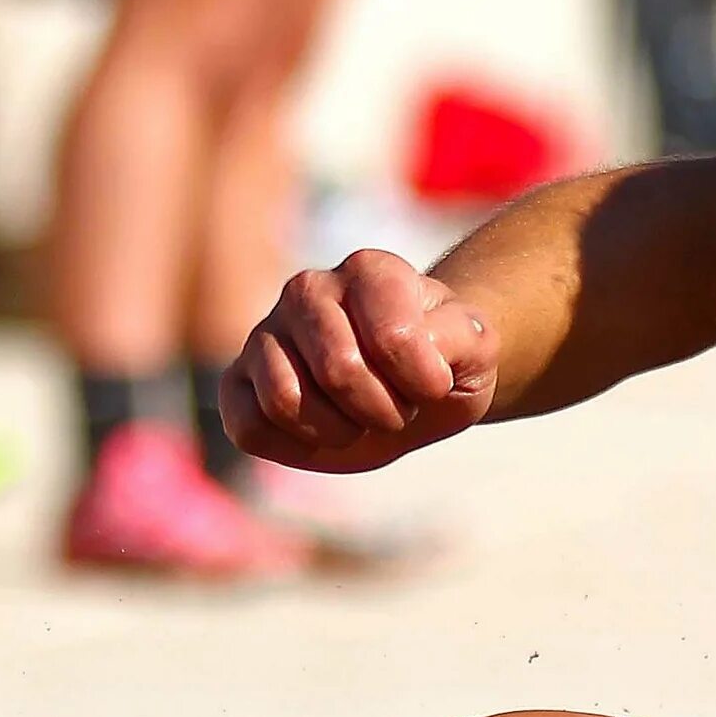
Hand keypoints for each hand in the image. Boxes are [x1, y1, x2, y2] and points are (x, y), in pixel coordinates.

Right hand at [224, 253, 499, 475]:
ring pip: (285, 398)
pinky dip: (294, 445)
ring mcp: (266, 333)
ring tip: (361, 419)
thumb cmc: (444, 364)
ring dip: (340, 430)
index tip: (437, 384)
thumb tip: (422, 350)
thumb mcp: (478, 350)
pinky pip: (247, 424)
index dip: (424, 383)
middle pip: (337, 370)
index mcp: (370, 271)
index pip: (392, 338)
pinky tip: (322, 433)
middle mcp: (308, 289)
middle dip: (384, 410)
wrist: (417, 392)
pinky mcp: (237, 380)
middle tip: (398, 407)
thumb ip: (464, 338)